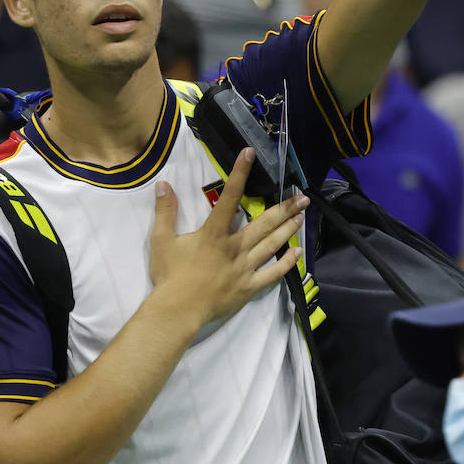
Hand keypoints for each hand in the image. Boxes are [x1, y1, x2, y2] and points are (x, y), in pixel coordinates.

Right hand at [148, 149, 306, 337]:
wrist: (178, 310)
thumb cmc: (170, 274)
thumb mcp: (161, 240)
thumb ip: (165, 211)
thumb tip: (163, 184)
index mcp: (214, 233)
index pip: (229, 197)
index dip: (240, 173)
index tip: (250, 154)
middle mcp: (235, 246)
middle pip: (264, 223)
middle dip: (284, 208)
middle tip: (302, 197)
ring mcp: (245, 267)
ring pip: (272, 244)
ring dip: (289, 229)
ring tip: (302, 216)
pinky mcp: (249, 286)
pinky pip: (272, 273)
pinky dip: (286, 263)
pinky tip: (297, 253)